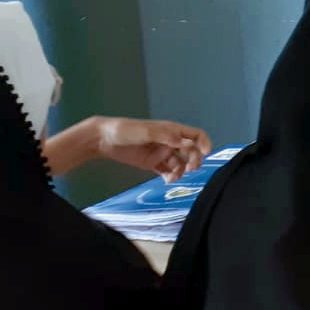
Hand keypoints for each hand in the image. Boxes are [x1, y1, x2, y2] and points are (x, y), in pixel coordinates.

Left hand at [94, 116, 212, 182]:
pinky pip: (168, 171)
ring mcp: (161, 153)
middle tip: (190, 169)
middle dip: (194, 160)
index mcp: (171, 130)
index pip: (195, 135)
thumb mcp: (147, 131)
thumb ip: (167, 136)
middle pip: (190, 151)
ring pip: (180, 164)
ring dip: (181, 171)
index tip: (206, 153)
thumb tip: (186, 142)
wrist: (103, 140)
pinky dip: (171, 176)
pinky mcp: (152, 163)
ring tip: (173, 177)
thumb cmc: (125, 130)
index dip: (204, 143)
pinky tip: (167, 179)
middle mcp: (169, 141)